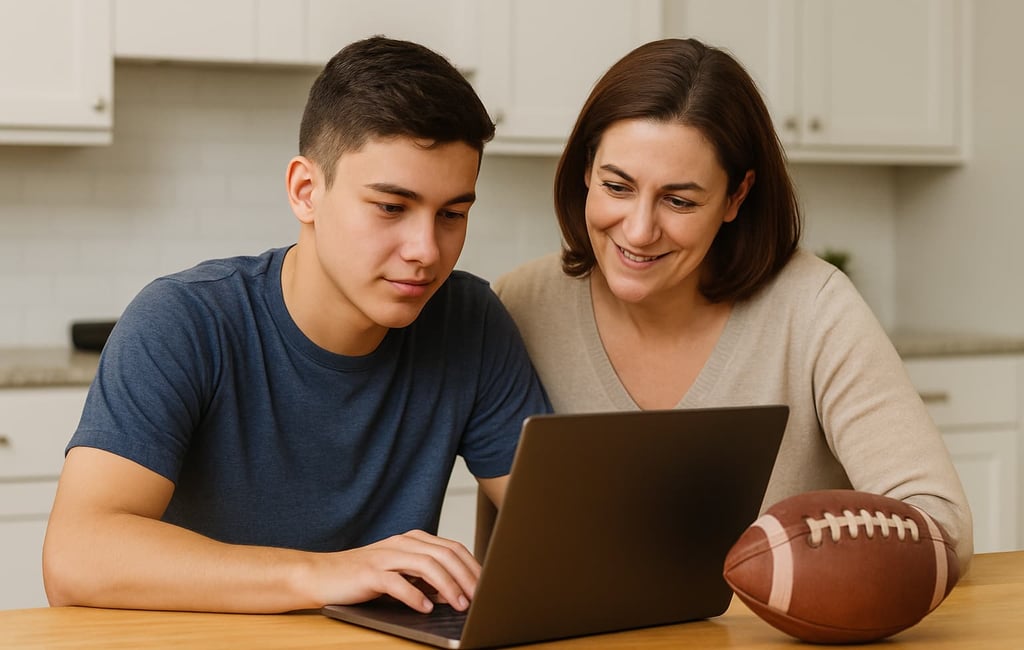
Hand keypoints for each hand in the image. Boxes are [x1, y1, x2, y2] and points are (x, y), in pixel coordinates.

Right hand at [308, 530, 480, 612]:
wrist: (322, 574)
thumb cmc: (364, 577)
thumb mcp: (401, 573)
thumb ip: (425, 577)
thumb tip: (454, 592)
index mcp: (413, 540)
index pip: (452, 548)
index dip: (472, 566)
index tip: (486, 585)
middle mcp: (402, 543)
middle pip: (444, 554)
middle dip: (466, 576)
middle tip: (478, 597)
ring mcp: (386, 556)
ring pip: (426, 565)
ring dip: (447, 586)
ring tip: (459, 605)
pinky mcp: (370, 573)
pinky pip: (398, 582)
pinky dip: (415, 595)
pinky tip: (425, 608)